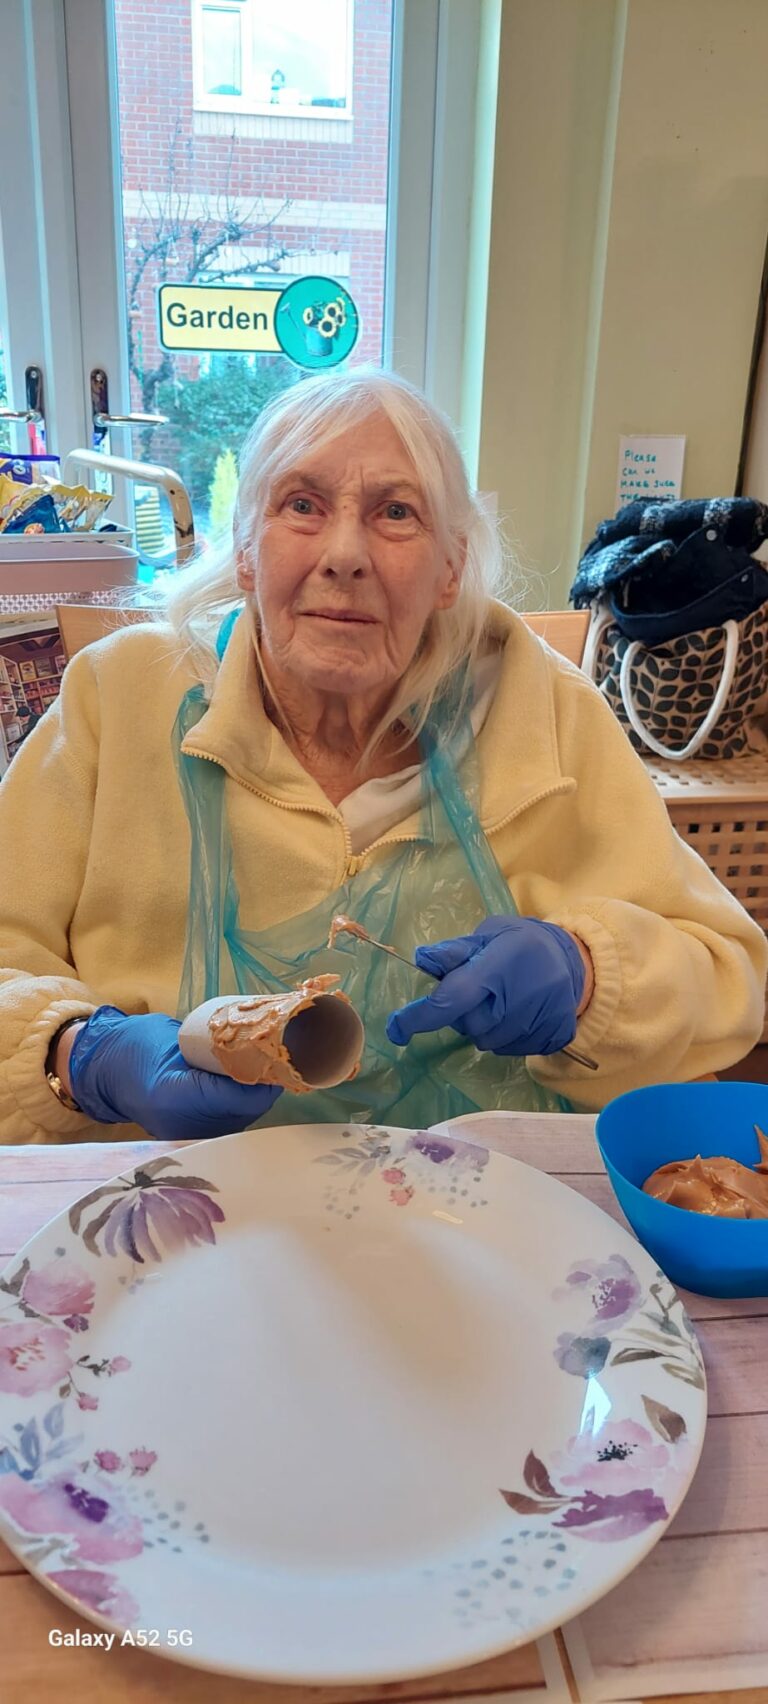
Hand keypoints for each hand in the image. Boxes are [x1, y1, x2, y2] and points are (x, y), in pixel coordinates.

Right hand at [69, 1007, 282, 1141]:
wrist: (103, 1071)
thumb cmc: (134, 1045)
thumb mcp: (172, 1040)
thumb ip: (212, 1048)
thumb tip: (261, 1044)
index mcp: (176, 1097)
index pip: (240, 1094)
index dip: (268, 1075)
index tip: (287, 1052)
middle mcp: (185, 1125)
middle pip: (248, 1109)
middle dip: (269, 1082)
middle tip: (286, 1053)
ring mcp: (188, 1136)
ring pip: (244, 1117)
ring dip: (260, 1093)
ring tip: (272, 1063)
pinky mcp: (192, 1138)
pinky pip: (231, 1121)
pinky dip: (245, 1102)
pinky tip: (252, 1081)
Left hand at [386, 917, 587, 1056]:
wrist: (576, 959)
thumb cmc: (523, 942)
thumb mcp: (490, 933)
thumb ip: (456, 951)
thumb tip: (421, 959)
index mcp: (496, 968)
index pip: (449, 1000)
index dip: (419, 1017)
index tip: (397, 1028)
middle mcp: (516, 999)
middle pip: (468, 1025)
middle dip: (462, 1013)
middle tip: (477, 991)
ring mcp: (537, 1022)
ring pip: (488, 1042)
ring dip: (485, 1026)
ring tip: (503, 1000)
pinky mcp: (552, 1037)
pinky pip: (512, 1049)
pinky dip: (507, 1035)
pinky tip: (520, 1012)